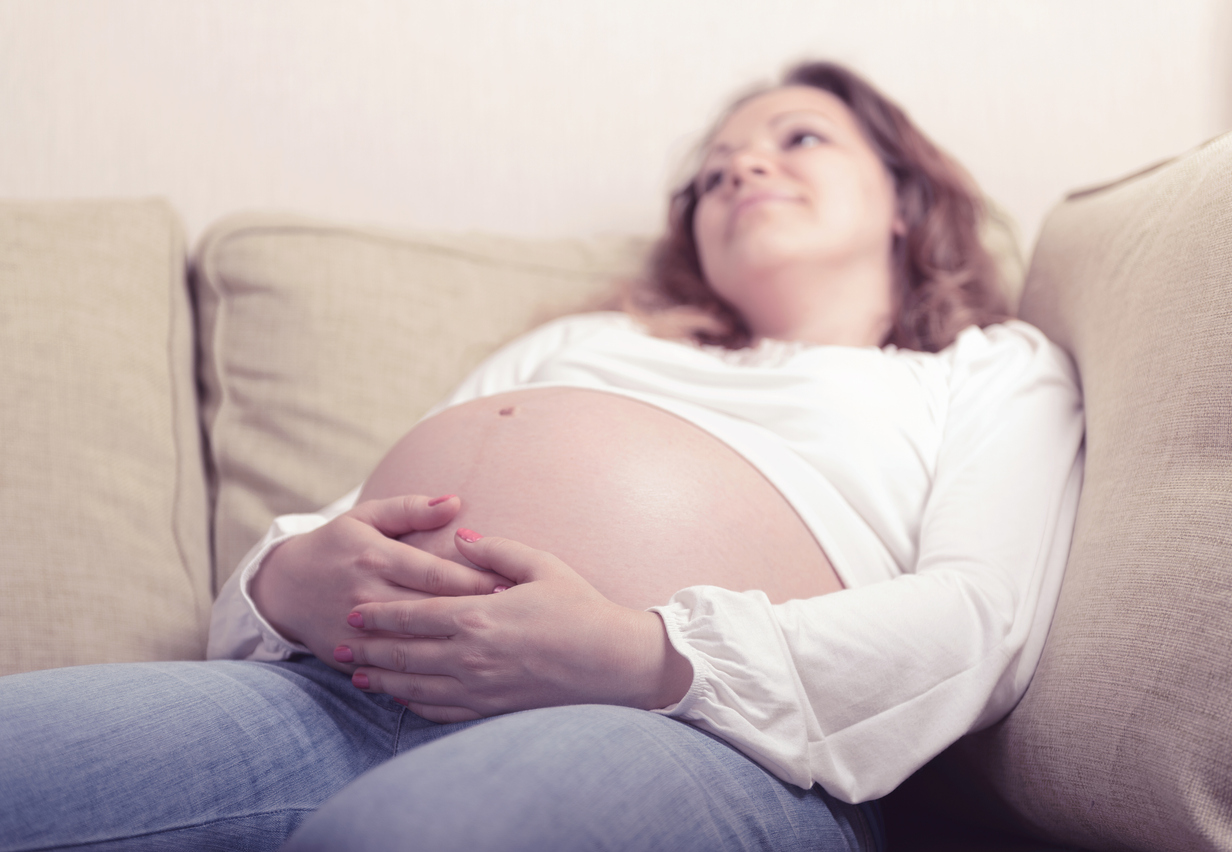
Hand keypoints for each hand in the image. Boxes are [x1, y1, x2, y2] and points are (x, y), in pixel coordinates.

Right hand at [250, 495, 510, 671]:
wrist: (283, 588)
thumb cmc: (337, 546)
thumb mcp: (367, 517)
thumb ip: (411, 509)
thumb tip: (455, 502)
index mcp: (376, 558)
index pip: (436, 574)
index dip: (476, 582)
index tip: (512, 587)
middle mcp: (366, 595)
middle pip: (431, 612)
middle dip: (474, 616)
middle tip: (516, 622)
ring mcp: (356, 631)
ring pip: (414, 646)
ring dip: (454, 649)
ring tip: (494, 650)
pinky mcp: (348, 657)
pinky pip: (392, 671)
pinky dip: (423, 675)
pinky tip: (457, 677)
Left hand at [339, 529, 693, 721]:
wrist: (614, 662)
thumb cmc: (581, 609)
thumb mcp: (541, 566)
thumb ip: (494, 550)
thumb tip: (460, 536)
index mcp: (478, 616)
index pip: (413, 615)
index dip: (379, 615)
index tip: (355, 612)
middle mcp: (470, 656)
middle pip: (403, 654)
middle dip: (368, 650)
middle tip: (339, 646)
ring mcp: (479, 688)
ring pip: (415, 687)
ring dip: (382, 681)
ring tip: (358, 676)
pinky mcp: (492, 710)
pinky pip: (440, 712)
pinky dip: (414, 705)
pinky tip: (402, 699)